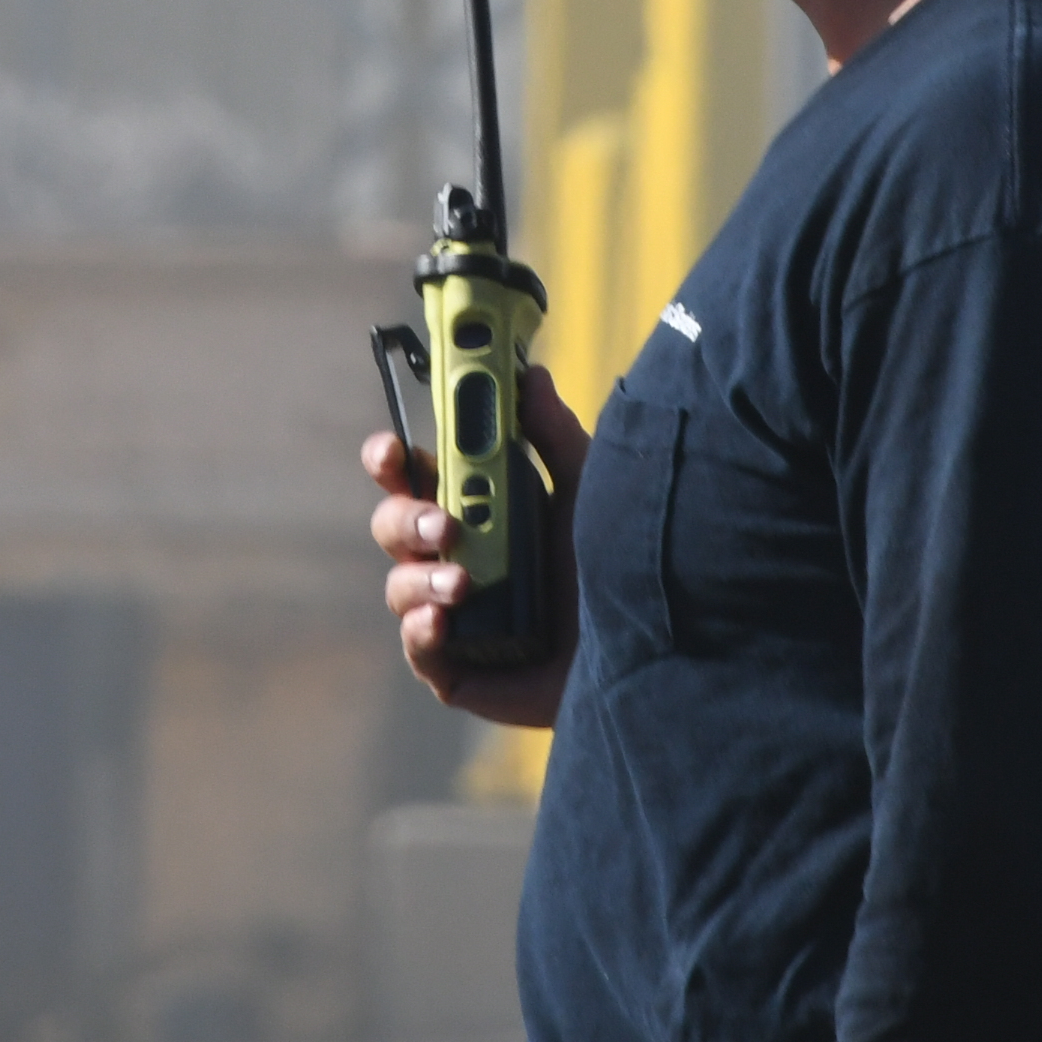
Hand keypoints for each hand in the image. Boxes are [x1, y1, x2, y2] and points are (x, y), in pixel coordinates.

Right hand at [362, 363, 586, 729]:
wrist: (650, 649)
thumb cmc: (615, 567)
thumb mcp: (588, 493)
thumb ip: (554, 436)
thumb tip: (529, 374)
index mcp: (477, 509)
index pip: (414, 477)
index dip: (390, 459)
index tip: (391, 450)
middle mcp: (456, 557)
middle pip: (393, 525)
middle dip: (405, 518)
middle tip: (443, 525)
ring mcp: (452, 613)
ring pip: (399, 585)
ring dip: (420, 578)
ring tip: (463, 583)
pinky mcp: (458, 667)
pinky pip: (419, 648)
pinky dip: (421, 631)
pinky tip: (441, 621)